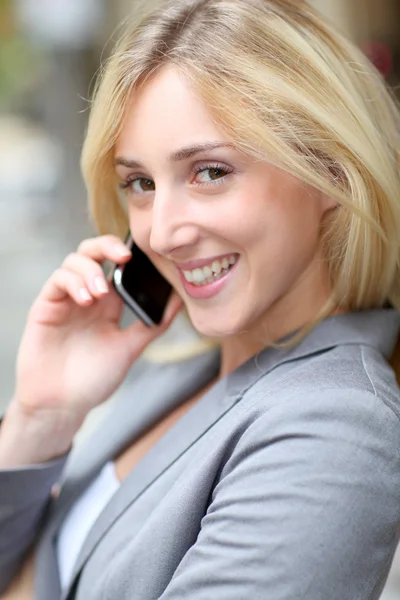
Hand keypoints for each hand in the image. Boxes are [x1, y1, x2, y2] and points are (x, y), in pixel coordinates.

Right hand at [1, 235, 181, 464]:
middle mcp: (87, 296)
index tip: (146, 255)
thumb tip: (181, 300)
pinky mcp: (46, 306)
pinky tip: (86, 300)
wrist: (62, 405)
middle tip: (124, 256)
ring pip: (74, 260)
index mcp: (109, 304)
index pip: (117, 265)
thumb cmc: (93, 379)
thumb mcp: (130, 348)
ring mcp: (66, 300)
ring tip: (101, 294)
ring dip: (91, 271)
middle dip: (108, 245)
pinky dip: (73, 282)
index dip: (129, 253)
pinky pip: (57, 280)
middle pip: (93, 252)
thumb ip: (154, 323)